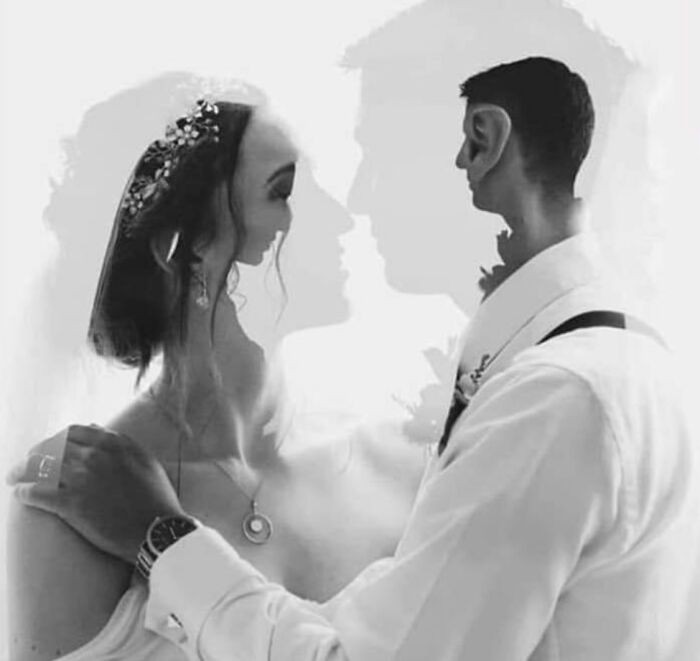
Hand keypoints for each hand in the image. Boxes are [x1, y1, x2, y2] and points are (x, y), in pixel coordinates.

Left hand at [7, 424, 185, 562]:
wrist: (157, 529)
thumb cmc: (155, 497)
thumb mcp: (145, 460)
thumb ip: (120, 442)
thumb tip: (95, 429)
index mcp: (113, 443)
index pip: (73, 432)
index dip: (57, 439)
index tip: (50, 448)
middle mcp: (94, 455)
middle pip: (51, 447)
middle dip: (35, 454)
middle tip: (27, 463)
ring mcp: (81, 478)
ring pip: (39, 466)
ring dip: (21, 470)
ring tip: (13, 477)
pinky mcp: (70, 504)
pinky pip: (36, 493)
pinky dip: (24, 492)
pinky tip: (19, 494)